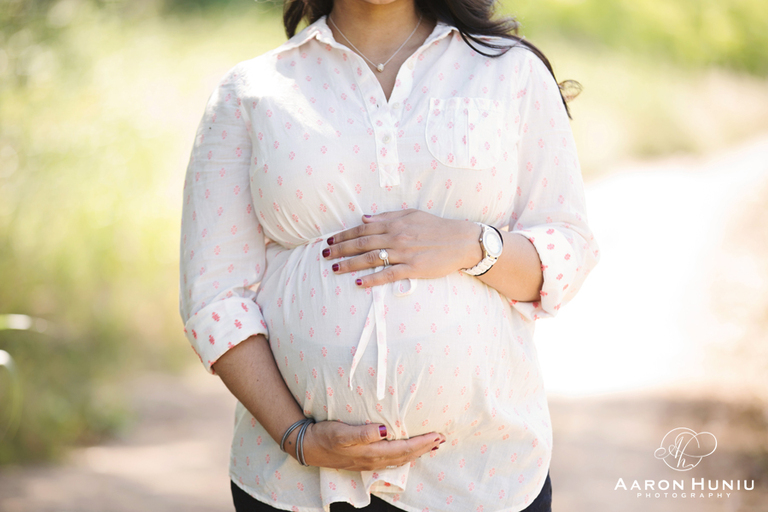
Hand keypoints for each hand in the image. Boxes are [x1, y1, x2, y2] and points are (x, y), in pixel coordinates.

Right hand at [299, 420, 444, 470]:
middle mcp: (373, 460)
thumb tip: (385, 431)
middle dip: (425, 448)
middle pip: (406, 456)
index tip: (437, 435)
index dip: (422, 443)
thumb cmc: (325, 436)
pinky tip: (406, 451)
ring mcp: (369, 462)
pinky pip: (391, 459)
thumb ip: (363, 433)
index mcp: (372, 453)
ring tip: (430, 445)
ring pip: (400, 459)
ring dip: (417, 452)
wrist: (308, 447)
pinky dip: (404, 454)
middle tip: (441, 439)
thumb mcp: (341, 432)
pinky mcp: (364, 460)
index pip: (404, 449)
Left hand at [322, 209, 482, 287]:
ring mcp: (404, 253)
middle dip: (340, 249)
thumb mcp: (411, 214)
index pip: (363, 229)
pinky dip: (372, 279)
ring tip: (334, 268)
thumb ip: (387, 217)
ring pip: (371, 258)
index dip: (344, 235)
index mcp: (395, 223)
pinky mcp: (413, 268)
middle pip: (362, 243)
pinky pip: (388, 274)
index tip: (330, 240)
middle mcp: (396, 237)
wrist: (460, 241)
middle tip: (324, 255)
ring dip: (350, 264)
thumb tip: (365, 218)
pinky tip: (358, 283)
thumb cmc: (436, 227)